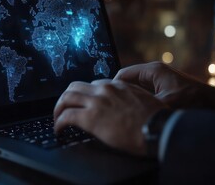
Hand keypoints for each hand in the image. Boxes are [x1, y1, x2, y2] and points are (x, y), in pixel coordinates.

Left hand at [53, 79, 167, 155]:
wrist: (158, 128)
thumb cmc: (155, 119)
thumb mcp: (142, 100)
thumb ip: (128, 98)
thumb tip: (123, 107)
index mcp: (117, 85)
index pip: (93, 85)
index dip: (84, 95)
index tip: (82, 103)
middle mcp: (104, 90)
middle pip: (74, 86)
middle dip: (66, 97)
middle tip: (64, 108)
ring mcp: (96, 102)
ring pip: (66, 97)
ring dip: (58, 108)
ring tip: (57, 119)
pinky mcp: (91, 118)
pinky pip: (66, 116)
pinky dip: (59, 123)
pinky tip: (59, 129)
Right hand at [114, 62, 214, 110]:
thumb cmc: (194, 103)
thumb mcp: (166, 105)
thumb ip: (144, 106)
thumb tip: (124, 112)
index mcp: (153, 70)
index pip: (122, 75)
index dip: (112, 88)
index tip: (106, 101)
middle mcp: (154, 72)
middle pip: (127, 81)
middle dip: (119, 93)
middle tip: (111, 108)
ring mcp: (159, 80)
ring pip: (134, 87)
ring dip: (128, 98)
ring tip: (120, 111)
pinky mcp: (163, 88)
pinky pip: (143, 93)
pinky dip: (138, 101)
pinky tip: (135, 113)